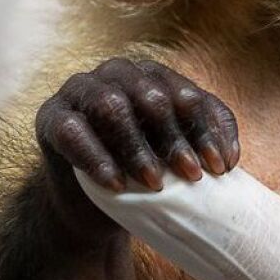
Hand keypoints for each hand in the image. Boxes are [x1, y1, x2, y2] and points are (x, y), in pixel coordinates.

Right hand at [35, 58, 239, 198]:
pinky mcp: (50, 118)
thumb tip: (229, 158)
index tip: (220, 168)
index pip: (183, 93)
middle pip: (148, 94)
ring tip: (155, 184)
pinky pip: (73, 131)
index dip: (204, 128)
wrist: (88, 205)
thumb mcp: (175, 157)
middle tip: (191, 175)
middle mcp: (114, 74)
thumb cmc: (141, 173)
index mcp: (149, 76)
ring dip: (137, 147)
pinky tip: (116, 184)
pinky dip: (97, 158)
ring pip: (111, 105)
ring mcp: (78, 91)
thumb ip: (204, 141)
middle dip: (174, 137)